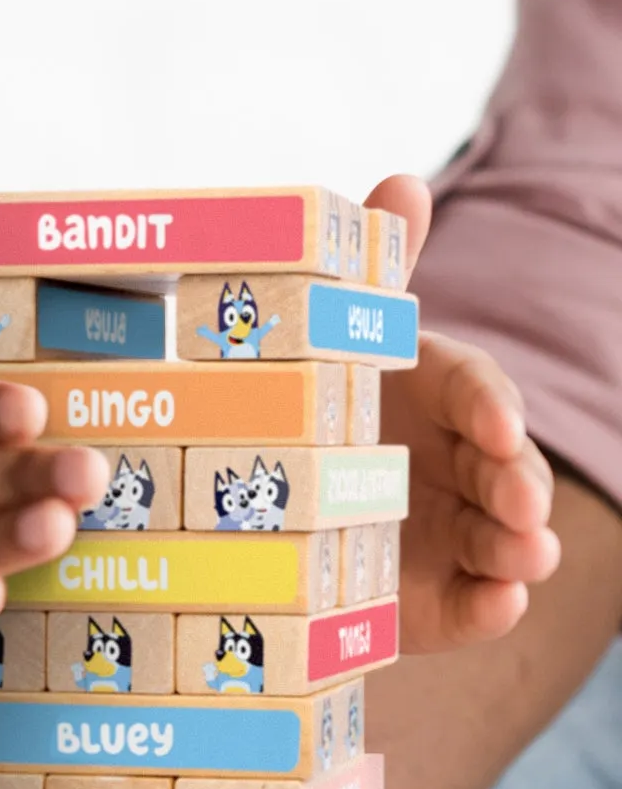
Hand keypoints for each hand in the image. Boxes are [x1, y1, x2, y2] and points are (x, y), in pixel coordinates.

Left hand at [363, 175, 559, 650]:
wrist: (263, 507)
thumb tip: (402, 180)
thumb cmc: (316, 405)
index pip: (479, 393)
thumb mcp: (334, 345)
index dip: (491, 407)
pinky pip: (473, 605)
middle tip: (518, 500)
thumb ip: (375, 274)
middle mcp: (462, 464)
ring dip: (522, 547)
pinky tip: (498, 605)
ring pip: (504, 540)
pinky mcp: (436, 596)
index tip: (496, 425)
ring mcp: (454, 532)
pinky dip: (490, 608)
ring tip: (524, 556)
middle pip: (505, 471)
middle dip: (520, 485)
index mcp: (441, 396)